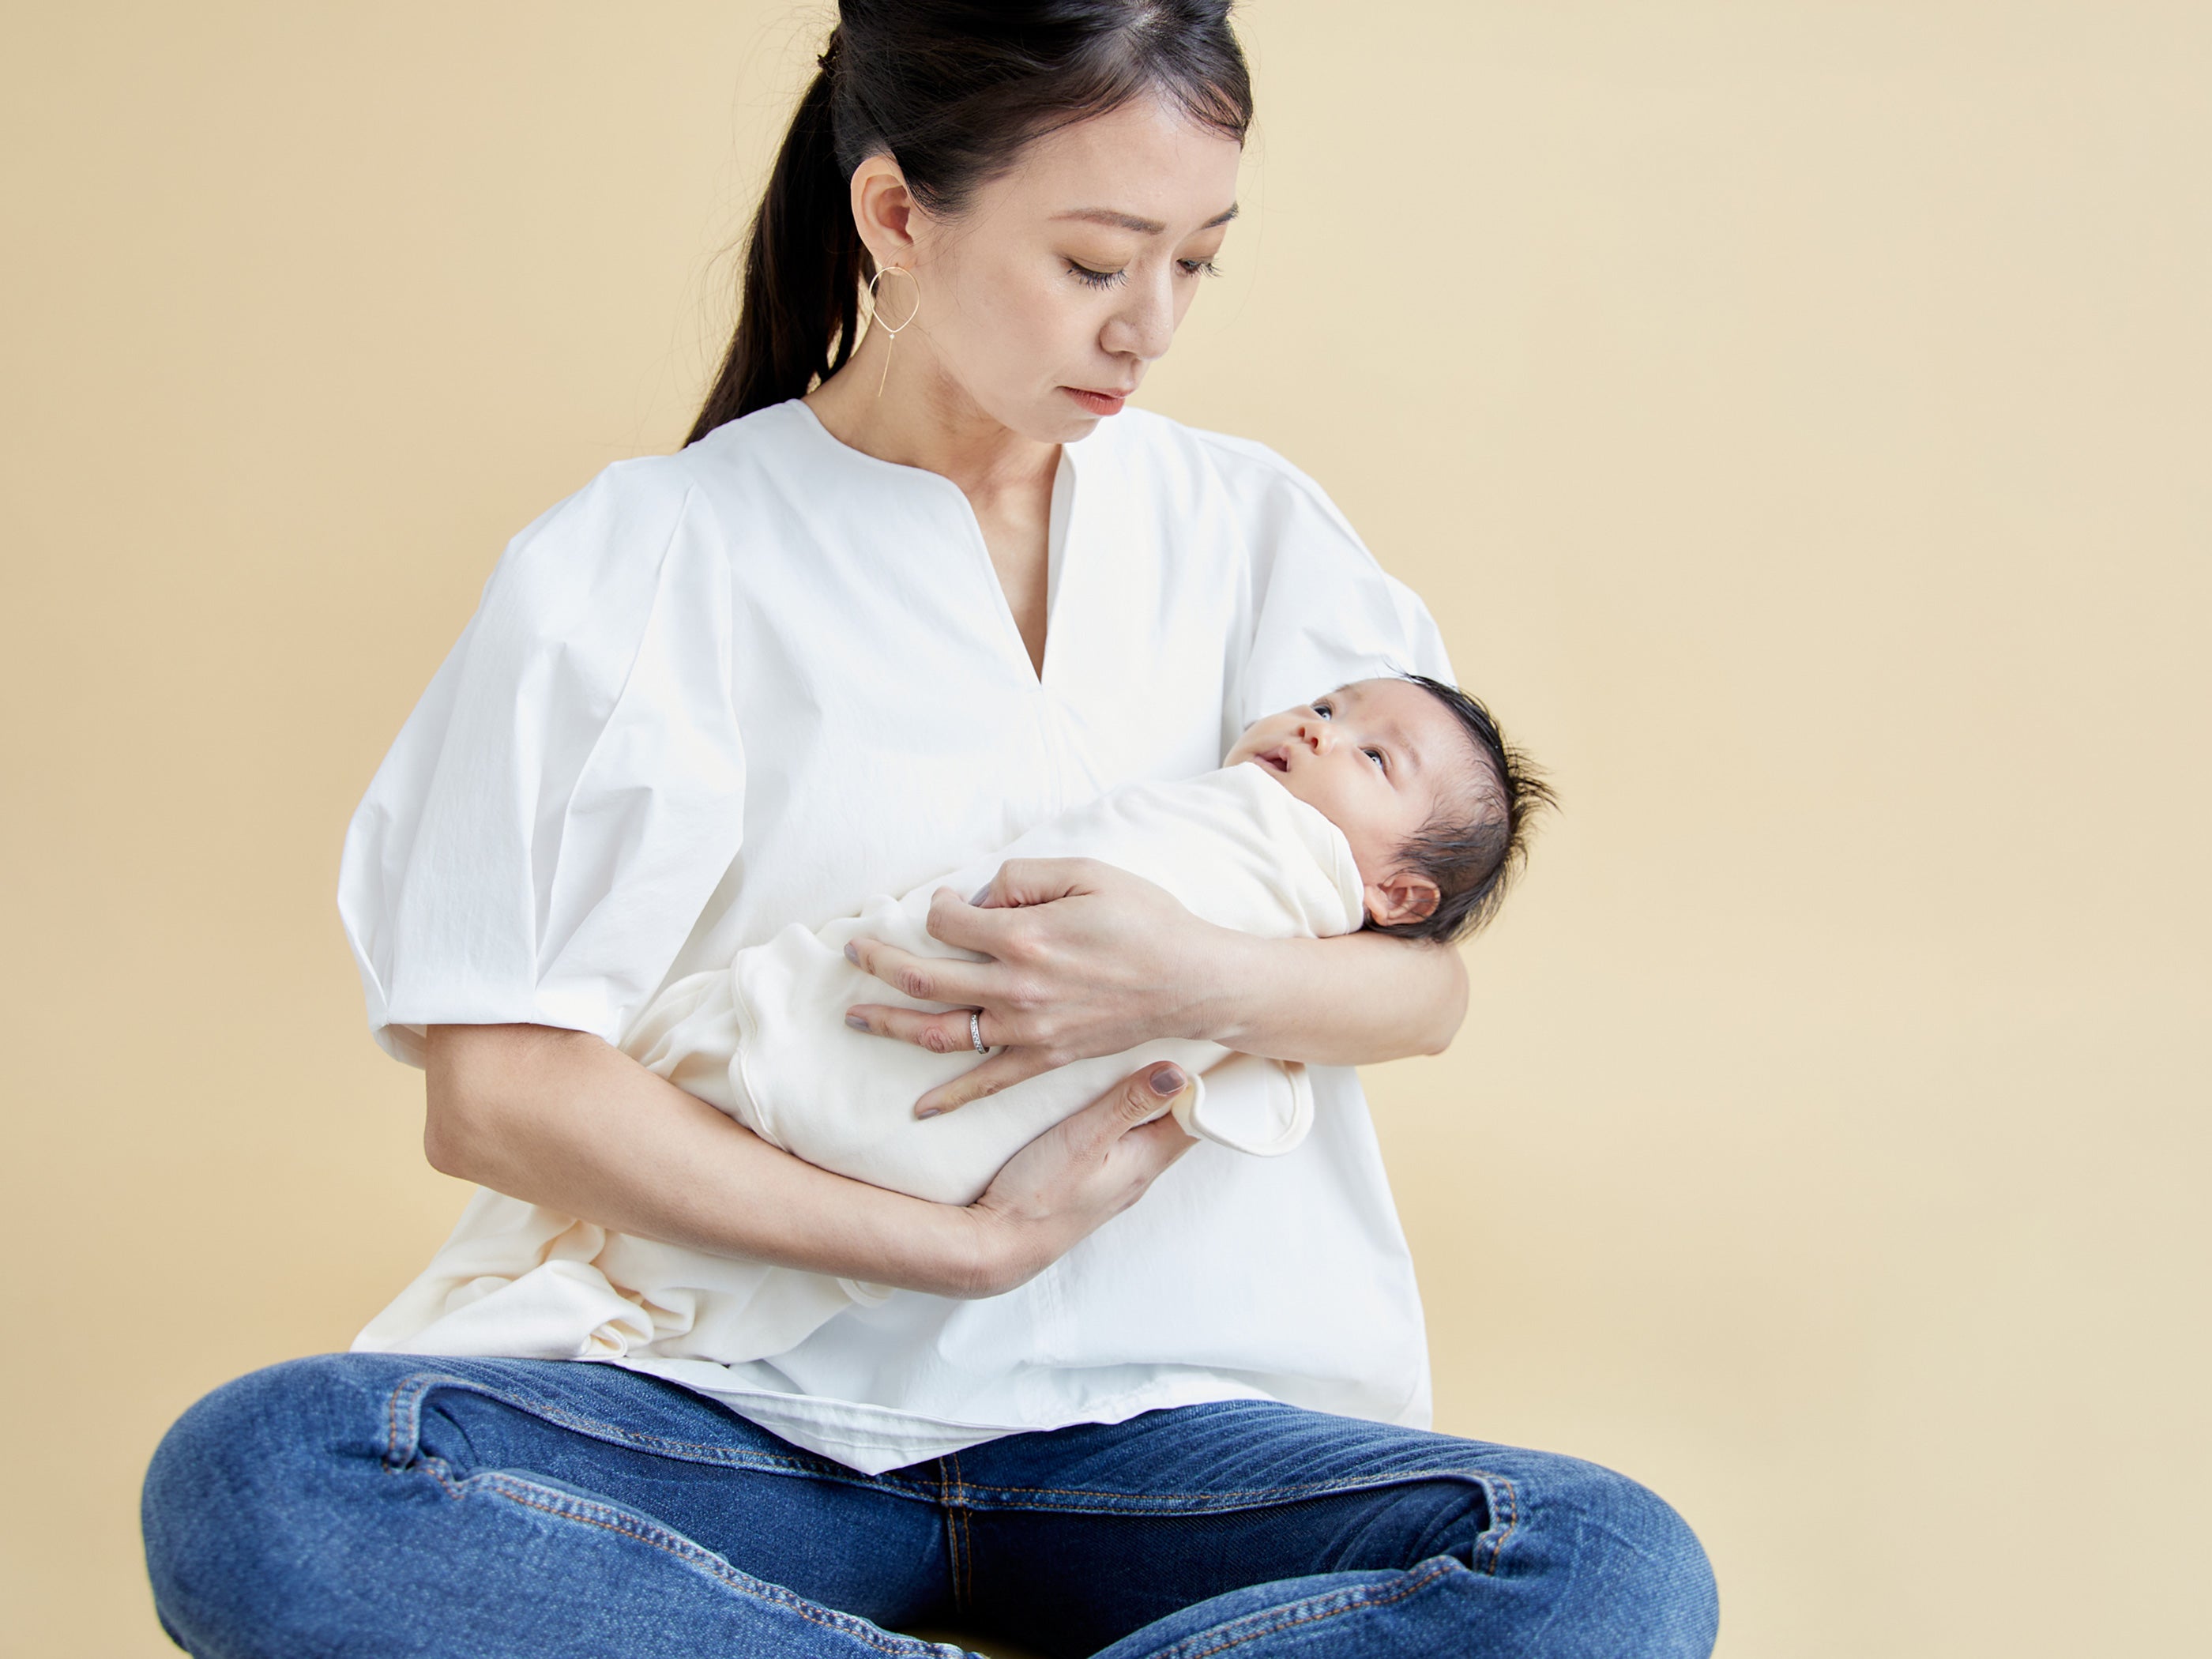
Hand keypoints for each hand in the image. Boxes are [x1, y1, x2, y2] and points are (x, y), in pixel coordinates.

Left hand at [841, 858, 1226, 1116]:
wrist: (1192, 981)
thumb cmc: (1145, 920)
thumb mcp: (1088, 873)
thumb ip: (1024, 877)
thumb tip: (979, 894)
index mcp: (1024, 937)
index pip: (948, 921)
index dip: (936, 907)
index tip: (943, 904)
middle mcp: (1016, 987)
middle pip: (924, 977)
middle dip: (878, 962)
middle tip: (852, 952)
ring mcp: (1027, 1029)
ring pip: (941, 1031)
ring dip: (892, 1025)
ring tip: (856, 1017)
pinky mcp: (1044, 1058)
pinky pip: (987, 1083)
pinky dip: (950, 1097)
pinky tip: (918, 1107)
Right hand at [959, 1060, 1197, 1295]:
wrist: (1000, 1245)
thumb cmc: (1041, 1194)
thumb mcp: (1086, 1138)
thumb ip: (1129, 1104)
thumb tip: (1178, 1072)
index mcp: (1148, 1161)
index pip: (1197, 1120)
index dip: (1206, 1086)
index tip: (1206, 1051)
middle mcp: (1140, 1174)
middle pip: (1177, 1126)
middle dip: (1182, 1091)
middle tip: (1181, 1049)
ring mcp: (1117, 1182)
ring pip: (1150, 1136)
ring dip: (1153, 1106)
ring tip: (1148, 1068)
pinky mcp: (1093, 1185)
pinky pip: (1124, 1147)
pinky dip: (1127, 1122)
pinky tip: (1109, 1108)